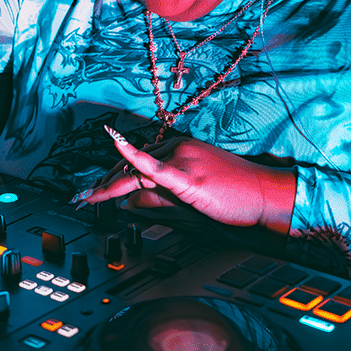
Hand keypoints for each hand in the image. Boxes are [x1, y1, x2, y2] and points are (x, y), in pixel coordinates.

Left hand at [80, 128, 295, 232]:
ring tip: (88, 198)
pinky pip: (152, 167)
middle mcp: (177, 148)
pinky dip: (130, 158)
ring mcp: (182, 159)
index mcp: (179, 149)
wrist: (268, 196)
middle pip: (130, 168)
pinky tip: (115, 146)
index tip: (94, 186)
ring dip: (109, 188)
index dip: (112, 174)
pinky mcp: (187, 176)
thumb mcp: (189, 198)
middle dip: (104, 183)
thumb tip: (129, 204)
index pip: (136, 161)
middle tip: (83, 197)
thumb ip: (159, 199)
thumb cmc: (235, 197)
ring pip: (136, 175)